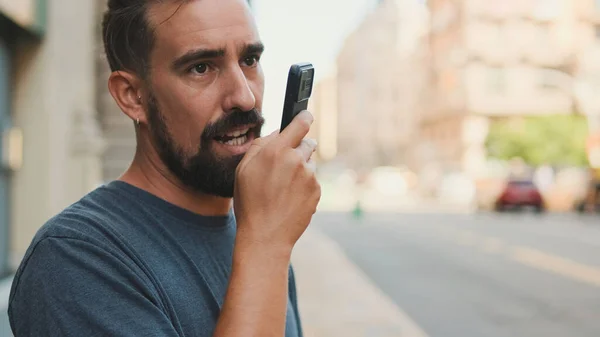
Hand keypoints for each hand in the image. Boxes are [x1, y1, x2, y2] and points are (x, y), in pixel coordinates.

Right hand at [234, 110, 320, 253]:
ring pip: (309, 164)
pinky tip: (290, 198)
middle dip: (298, 149)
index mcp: (276, 151)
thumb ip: (261, 146)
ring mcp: (309, 176)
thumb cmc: (250, 202)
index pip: (300, 123)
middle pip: (307, 143)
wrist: (266, 235)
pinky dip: (304, 186)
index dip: (304, 117)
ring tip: (283, 188)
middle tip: (284, 166)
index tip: (306, 115)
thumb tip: (278, 133)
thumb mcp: (244, 169)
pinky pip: (312, 181)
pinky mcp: (317, 191)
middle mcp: (296, 160)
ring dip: (301, 170)